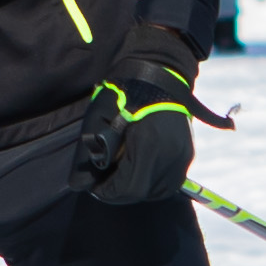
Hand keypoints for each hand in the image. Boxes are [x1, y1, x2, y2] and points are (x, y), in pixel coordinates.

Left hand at [71, 24, 224, 204]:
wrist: (159, 73)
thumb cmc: (125, 91)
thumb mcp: (99, 119)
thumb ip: (88, 155)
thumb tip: (78, 185)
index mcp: (149, 144)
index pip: (129, 187)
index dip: (108, 193)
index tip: (95, 188)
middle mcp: (171, 155)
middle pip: (143, 192)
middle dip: (120, 192)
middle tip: (104, 183)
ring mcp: (183, 156)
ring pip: (157, 191)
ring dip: (137, 190)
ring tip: (120, 177)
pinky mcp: (187, 154)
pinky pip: (169, 182)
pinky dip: (152, 184)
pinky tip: (138, 172)